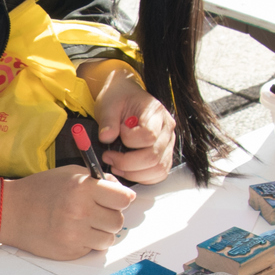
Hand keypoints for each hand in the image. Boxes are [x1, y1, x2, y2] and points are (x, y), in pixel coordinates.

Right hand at [0, 166, 134, 259]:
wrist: (11, 211)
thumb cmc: (40, 189)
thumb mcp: (69, 173)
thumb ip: (97, 180)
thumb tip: (123, 191)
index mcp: (83, 188)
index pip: (124, 199)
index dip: (122, 198)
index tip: (116, 199)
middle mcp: (81, 211)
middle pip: (118, 221)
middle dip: (110, 216)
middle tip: (97, 212)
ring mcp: (75, 234)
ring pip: (109, 238)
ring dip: (101, 232)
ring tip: (85, 224)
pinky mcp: (70, 252)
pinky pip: (92, 249)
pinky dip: (87, 242)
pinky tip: (72, 232)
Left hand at [91, 69, 177, 184]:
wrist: (125, 97)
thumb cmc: (119, 98)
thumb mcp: (109, 104)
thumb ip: (108, 121)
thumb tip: (107, 138)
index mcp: (157, 113)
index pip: (149, 136)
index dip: (130, 140)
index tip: (117, 132)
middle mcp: (167, 130)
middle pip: (153, 157)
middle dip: (127, 162)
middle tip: (109, 157)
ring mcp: (167, 144)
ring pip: (158, 169)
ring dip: (134, 173)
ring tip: (115, 165)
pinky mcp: (164, 155)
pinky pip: (158, 174)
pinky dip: (141, 177)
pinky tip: (126, 170)